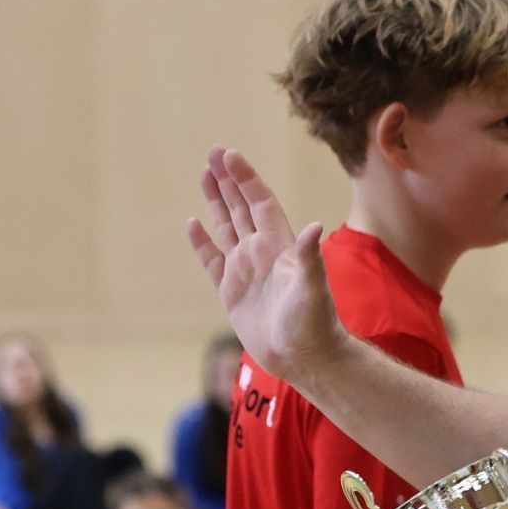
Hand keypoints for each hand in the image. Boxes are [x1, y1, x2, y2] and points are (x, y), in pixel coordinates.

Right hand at [187, 146, 343, 384]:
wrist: (304, 357)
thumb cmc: (314, 323)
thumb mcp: (313, 288)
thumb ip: (309, 257)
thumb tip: (314, 226)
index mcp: (279, 245)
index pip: (259, 201)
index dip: (245, 178)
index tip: (230, 155)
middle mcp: (261, 251)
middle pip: (241, 206)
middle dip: (228, 179)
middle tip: (213, 152)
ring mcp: (245, 269)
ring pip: (226, 225)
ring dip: (216, 201)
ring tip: (204, 173)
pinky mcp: (231, 290)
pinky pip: (212, 259)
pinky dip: (202, 241)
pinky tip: (193, 223)